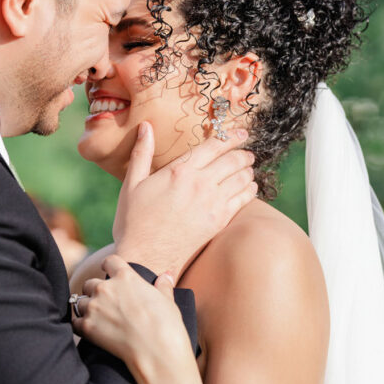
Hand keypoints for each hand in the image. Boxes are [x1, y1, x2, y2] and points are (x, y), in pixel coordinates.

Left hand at [73, 255, 216, 383]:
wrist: (156, 352)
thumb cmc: (166, 326)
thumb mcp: (168, 301)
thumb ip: (163, 286)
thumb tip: (167, 275)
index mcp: (126, 277)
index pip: (109, 262)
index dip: (108, 266)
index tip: (107, 271)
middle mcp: (106, 288)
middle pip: (90, 283)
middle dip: (95, 291)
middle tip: (104, 303)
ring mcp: (94, 307)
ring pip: (80, 302)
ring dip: (86, 308)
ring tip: (97, 319)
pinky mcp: (87, 327)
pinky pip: (75, 322)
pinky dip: (80, 325)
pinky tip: (88, 330)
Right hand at [114, 122, 256, 280]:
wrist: (145, 257)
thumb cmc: (134, 221)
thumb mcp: (132, 184)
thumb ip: (141, 153)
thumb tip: (146, 126)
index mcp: (179, 171)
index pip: (213, 146)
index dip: (230, 136)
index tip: (240, 131)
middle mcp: (200, 183)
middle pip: (232, 160)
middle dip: (242, 153)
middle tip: (247, 151)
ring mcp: (212, 203)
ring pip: (241, 178)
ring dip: (248, 169)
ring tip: (249, 167)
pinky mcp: (219, 221)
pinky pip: (243, 199)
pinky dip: (250, 189)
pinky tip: (250, 187)